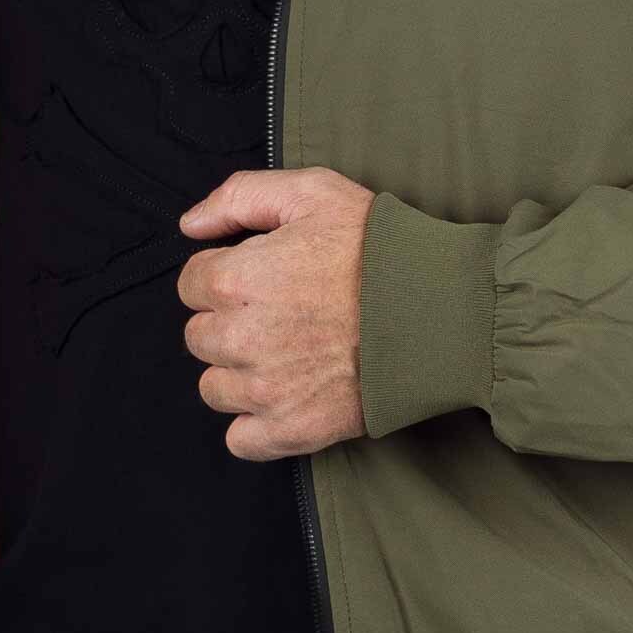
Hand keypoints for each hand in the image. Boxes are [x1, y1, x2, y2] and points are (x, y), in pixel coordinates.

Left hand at [176, 166, 375, 460]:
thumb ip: (239, 197)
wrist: (442, 309)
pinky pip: (242, 440)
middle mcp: (242, 337)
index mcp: (237, 279)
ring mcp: (267, 389)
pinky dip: (256, 424)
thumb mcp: (312, 192)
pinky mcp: (295, 429)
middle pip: (199, 336)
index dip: (224, 274)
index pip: (191, 284)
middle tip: (276, 311)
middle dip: (228, 321)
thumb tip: (191, 226)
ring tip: (284, 352)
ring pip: (214, 387)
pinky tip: (284, 396)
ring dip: (238, 372)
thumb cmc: (379, 247)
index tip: (258, 275)